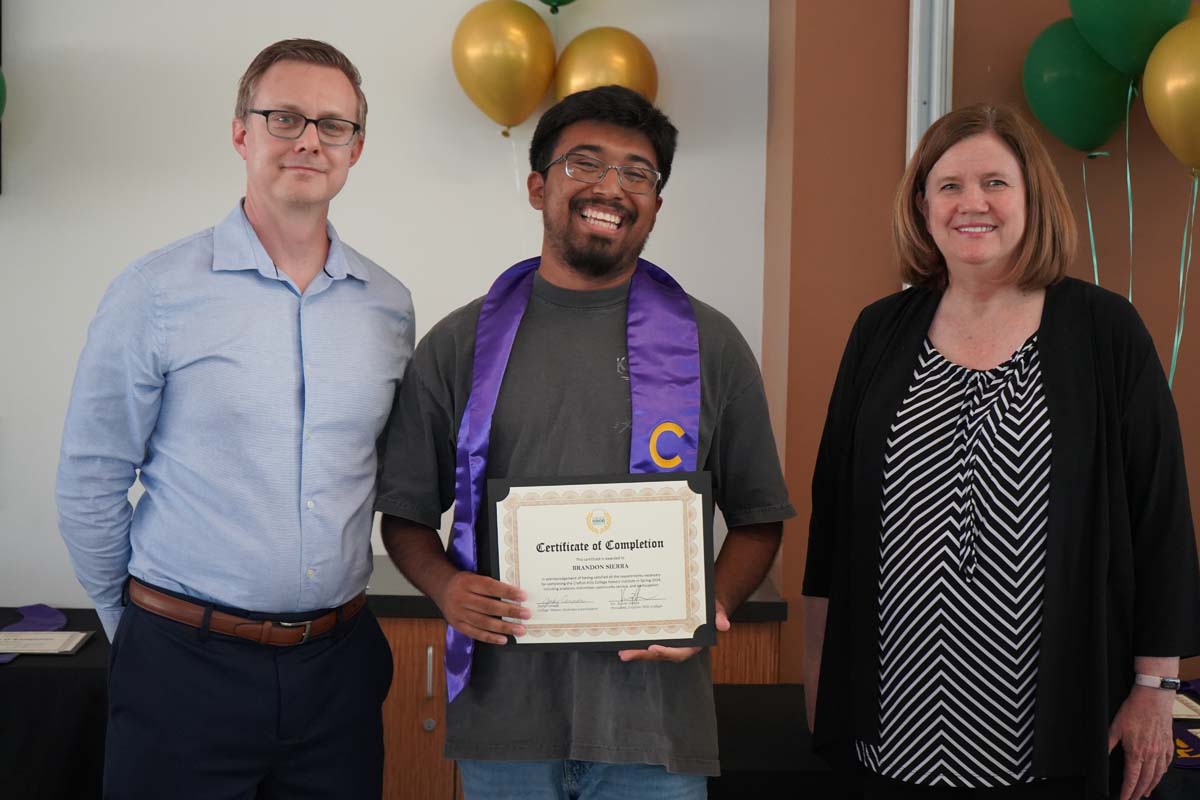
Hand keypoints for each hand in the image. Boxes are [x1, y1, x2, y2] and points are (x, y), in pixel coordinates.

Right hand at [433, 571, 528, 644]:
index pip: (490, 587)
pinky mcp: (457, 625)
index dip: (507, 592)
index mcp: (468, 582)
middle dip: (510, 611)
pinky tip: (503, 639)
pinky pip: (475, 633)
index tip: (523, 596)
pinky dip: (490, 637)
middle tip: (526, 614)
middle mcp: (462, 598)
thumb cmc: (464, 582)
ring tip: (519, 629)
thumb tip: (515, 595)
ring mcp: (458, 613)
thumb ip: (490, 585)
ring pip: (484, 622)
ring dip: (504, 627)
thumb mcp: (474, 577)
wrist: (441, 588)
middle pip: (489, 606)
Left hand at [617, 602, 729, 662]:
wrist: (701, 599)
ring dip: (636, 650)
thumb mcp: (715, 608)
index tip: (653, 648)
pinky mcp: (660, 633)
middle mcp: (678, 645)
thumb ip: (718, 616)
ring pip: (650, 648)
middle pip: (659, 653)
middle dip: (643, 655)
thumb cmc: (709, 606)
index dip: (666, 652)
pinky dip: (636, 639)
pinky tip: (622, 637)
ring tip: (620, 650)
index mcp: (692, 643)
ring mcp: (667, 640)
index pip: (679, 652)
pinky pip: (647, 637)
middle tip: (625, 653)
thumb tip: (724, 624)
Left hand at [1108, 685, 1175, 799]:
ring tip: (1145, 792)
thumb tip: (1100, 754)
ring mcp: (1161, 750)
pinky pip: (1167, 764)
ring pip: (1158, 774)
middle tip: (1133, 799)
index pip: (1131, 778)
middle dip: (1138, 792)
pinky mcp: (1168, 744)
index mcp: (1136, 752)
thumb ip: (1107, 743)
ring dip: (1151, 785)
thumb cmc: (1135, 710)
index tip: (1124, 799)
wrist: (1153, 698)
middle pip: (1146, 780)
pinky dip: (1162, 773)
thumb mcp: (1114, 727)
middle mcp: (1151, 754)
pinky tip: (1159, 775)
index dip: (1127, 791)